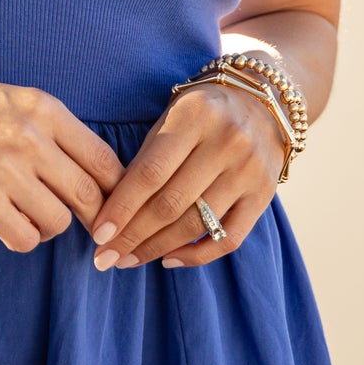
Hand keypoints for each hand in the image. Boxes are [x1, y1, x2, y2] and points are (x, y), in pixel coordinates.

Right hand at [0, 74, 123, 252]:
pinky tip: (11, 223)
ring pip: (58, 222)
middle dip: (95, 218)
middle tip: (91, 227)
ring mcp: (5, 173)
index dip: (116, 190)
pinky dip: (24, 237)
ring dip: (50, 225)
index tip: (114, 203)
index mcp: (45, 110)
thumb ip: (57, 131)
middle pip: (87, 195)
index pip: (103, 160)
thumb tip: (98, 177)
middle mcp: (30, 140)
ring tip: (32, 215)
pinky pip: (25, 238)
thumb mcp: (17, 101)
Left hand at [88, 81, 288, 270]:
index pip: (150, 172)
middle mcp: (227, 142)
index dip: (121, 208)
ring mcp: (250, 170)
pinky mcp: (264, 195)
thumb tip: (112, 214)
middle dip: (133, 235)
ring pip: (196, 224)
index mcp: (195, 116)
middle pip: (171, 203)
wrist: (263, 104)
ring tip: (128, 260)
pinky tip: (168, 259)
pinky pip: (229, 239)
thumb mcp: (170, 118)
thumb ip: (146, 159)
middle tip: (105, 257)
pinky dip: (196, 256)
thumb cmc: (201, 114)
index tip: (98, 234)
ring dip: (157, 249)